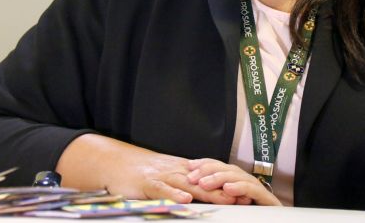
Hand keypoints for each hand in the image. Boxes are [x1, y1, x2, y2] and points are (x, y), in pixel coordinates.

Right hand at [56, 134, 236, 204]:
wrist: (118, 163)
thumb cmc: (145, 173)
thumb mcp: (170, 178)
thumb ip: (188, 186)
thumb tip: (209, 194)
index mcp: (185, 171)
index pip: (211, 177)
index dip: (228, 184)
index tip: (246, 193)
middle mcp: (178, 172)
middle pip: (206, 181)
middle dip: (225, 189)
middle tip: (243, 197)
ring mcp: (164, 177)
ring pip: (189, 185)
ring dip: (208, 192)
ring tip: (225, 199)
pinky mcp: (149, 184)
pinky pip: (163, 190)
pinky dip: (174, 195)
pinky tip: (185, 200)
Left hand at [186, 158, 282, 205]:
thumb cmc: (252, 218)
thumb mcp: (230, 206)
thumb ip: (218, 197)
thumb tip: (198, 190)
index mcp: (238, 182)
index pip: (221, 166)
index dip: (206, 164)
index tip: (190, 166)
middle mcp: (247, 182)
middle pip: (227, 169)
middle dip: (208, 170)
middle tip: (192, 176)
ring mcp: (257, 189)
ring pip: (237, 177)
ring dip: (219, 178)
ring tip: (204, 183)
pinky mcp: (266, 199)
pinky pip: (251, 189)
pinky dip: (239, 187)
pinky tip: (228, 189)